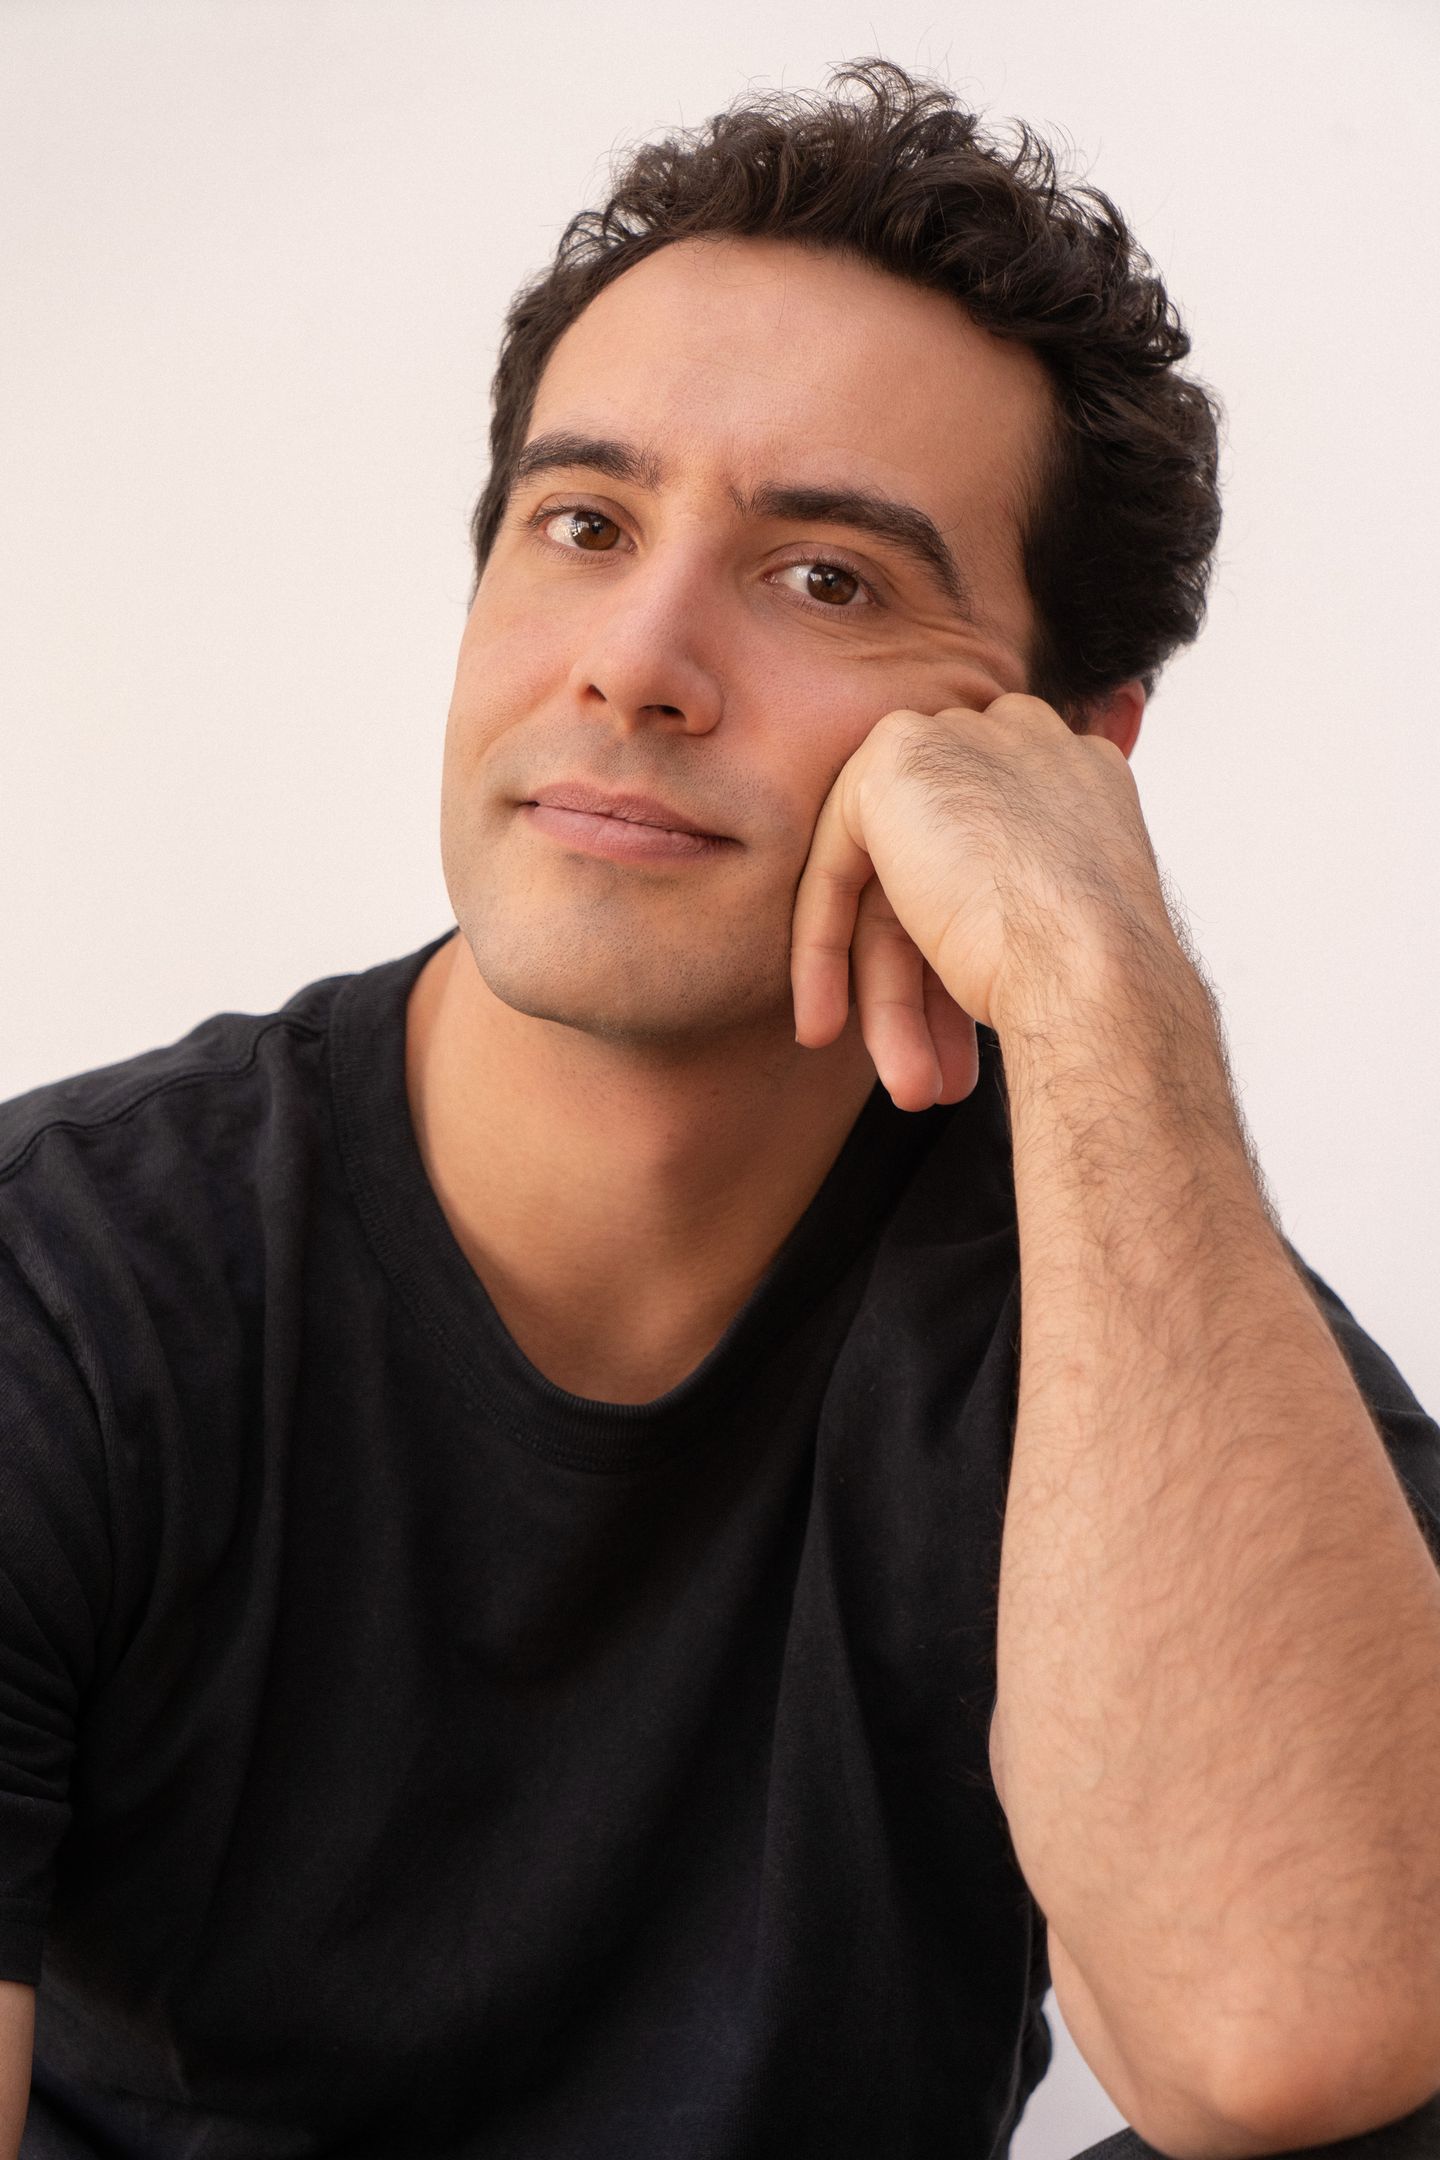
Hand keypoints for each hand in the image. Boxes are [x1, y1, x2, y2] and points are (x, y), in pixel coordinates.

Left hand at [790, 693, 1177, 1110]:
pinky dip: (822, 949)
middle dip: (924, 991)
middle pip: (937, 879)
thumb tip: (962, 956)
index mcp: (1079, 779)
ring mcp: (962, 741)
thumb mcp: (1060, 935)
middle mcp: (1023, 741)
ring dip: (889, 999)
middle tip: (927, 1080)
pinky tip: (824, 1027)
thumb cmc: (1096, 980)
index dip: (957, 957)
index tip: (958, 1034)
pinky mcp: (898, 758)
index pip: (990, 865)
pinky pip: (838, 863)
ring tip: (906, 1088)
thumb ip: (1008, 911)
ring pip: (891, 885)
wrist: (1098, 972)